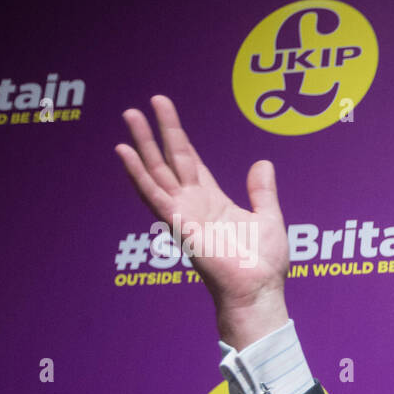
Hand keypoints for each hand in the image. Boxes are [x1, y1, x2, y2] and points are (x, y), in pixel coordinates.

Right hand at [115, 95, 289, 348]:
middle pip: (170, 160)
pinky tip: (125, 152)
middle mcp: (193, 204)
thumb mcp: (268, 217)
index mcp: (212, 201)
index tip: (165, 110)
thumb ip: (261, 191)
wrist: (258, 291)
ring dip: (142, 144)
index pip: (190, 161)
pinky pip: (154, 196)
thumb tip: (263, 163)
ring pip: (157, 171)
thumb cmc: (263, 264)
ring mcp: (183, 214)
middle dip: (158, 132)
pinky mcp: (179, 225)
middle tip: (144, 103)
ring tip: (130, 115)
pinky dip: (138, 174)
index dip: (178, 137)